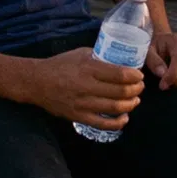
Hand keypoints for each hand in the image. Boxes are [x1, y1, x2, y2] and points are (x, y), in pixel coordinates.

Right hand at [23, 47, 144, 129]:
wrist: (36, 82)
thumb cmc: (60, 65)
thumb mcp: (80, 53)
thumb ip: (99, 57)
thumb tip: (119, 61)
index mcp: (88, 68)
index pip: (119, 74)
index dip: (134, 76)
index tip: (139, 76)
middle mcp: (86, 86)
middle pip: (120, 92)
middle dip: (136, 90)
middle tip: (140, 87)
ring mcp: (82, 103)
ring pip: (114, 108)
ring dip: (130, 105)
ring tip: (135, 100)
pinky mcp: (78, 116)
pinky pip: (102, 123)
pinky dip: (117, 123)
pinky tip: (124, 118)